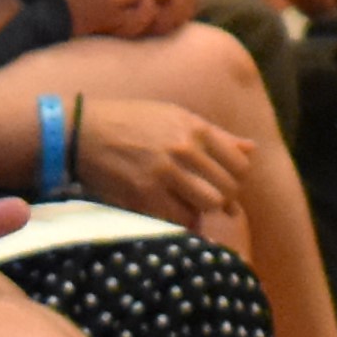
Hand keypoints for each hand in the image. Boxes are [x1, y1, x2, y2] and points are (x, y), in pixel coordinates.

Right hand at [59, 95, 255, 243]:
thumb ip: (217, 136)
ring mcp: (165, 173)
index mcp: (195, 128)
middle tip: (208, 200)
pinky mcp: (145, 195)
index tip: (224, 184)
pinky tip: (171, 210)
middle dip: (224, 199)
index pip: (240, 164)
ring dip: (203, 210)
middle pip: (228, 188)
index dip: (236, 179)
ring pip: (209, 205)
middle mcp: (185, 149)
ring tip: (190, 205)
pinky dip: (182, 220)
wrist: (84, 132)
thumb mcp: (176, 117)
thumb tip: (252, 150)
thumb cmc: (131, 122)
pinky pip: (181, 218)